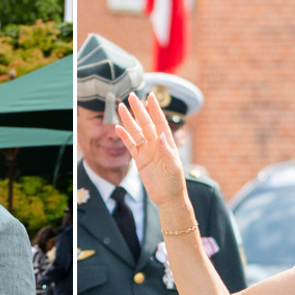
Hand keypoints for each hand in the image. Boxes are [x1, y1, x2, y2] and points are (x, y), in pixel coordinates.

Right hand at [115, 92, 188, 209]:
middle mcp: (156, 145)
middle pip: (146, 124)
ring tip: (121, 107)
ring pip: (136, 132)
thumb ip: (167, 151)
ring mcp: (147, 152)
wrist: (168, 198)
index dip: (155, 109)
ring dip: (129, 120)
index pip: (160, 122)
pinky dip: (125, 137)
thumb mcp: (174, 167)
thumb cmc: (175, 182)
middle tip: (131, 96)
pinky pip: (131, 146)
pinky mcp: (140, 161)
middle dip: (139, 110)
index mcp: (167, 143)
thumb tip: (160, 136)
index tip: (151, 96)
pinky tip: (118, 128)